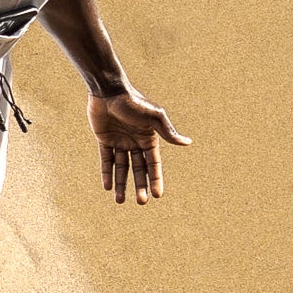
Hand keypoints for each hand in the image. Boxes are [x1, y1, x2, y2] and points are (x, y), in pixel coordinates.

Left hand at [89, 88, 190, 204]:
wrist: (108, 90)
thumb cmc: (133, 102)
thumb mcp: (154, 117)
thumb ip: (168, 132)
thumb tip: (188, 143)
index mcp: (149, 138)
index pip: (154, 164)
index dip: (155, 179)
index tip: (157, 195)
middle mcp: (135, 142)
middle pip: (139, 169)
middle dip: (140, 186)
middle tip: (141, 202)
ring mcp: (120, 141)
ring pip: (122, 168)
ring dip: (122, 184)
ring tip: (120, 201)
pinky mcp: (105, 140)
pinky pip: (106, 160)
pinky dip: (107, 173)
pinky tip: (108, 187)